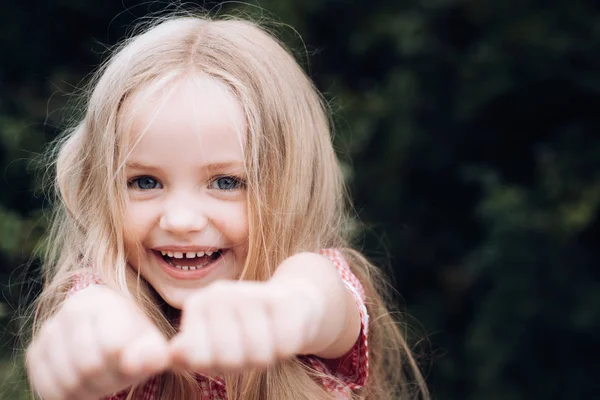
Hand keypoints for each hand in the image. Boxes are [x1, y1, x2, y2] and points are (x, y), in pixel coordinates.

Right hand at [26, 285, 170, 399]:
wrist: (111, 338)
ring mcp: (49, 330)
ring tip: (103, 377)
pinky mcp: (35, 353)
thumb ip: (153, 353)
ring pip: (69, 381)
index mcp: (106, 300)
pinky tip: (83, 382)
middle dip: (108, 380)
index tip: (134, 361)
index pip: (112, 347)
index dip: (127, 365)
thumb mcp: (152, 347)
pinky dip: (70, 395)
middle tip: (117, 374)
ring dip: (90, 390)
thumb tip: (140, 361)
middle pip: (89, 367)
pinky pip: (50, 389)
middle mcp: (73, 308)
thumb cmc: (136, 343)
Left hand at [169, 279, 324, 373]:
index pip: (198, 358)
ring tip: (267, 338)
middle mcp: (220, 293)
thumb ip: (187, 353)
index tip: (223, 352)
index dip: (217, 365)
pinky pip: (284, 346)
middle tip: (249, 346)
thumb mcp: (211, 346)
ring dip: (267, 356)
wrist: (292, 304)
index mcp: (197, 305)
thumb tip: (173, 353)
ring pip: (258, 355)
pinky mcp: (282, 298)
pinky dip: (288, 348)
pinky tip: (283, 331)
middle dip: (243, 363)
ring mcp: (250, 292)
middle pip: (229, 359)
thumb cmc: (244, 332)